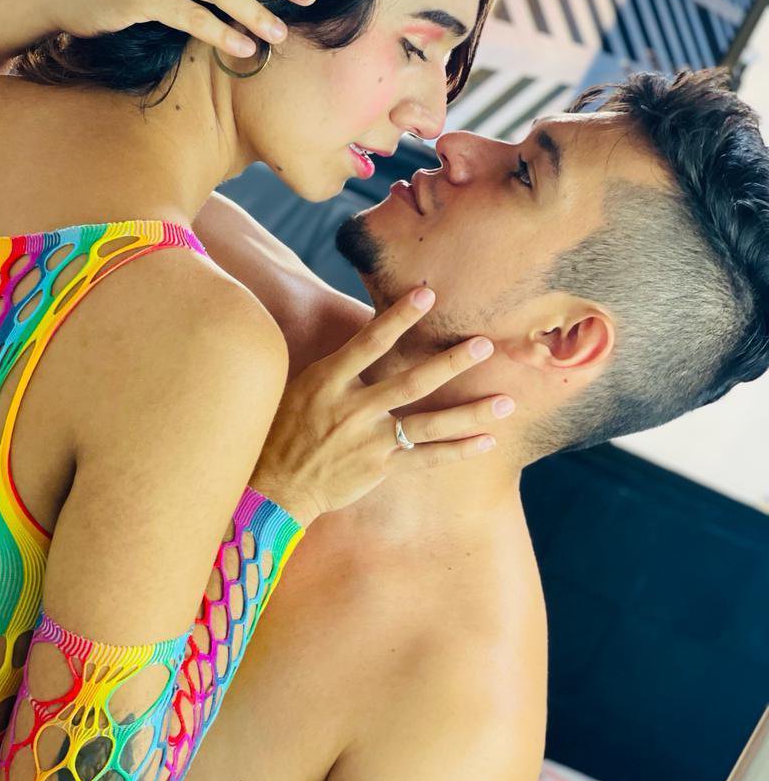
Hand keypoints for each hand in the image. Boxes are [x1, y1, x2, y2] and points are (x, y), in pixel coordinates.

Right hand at [250, 288, 511, 525]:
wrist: (274, 486)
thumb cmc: (285, 429)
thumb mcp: (301, 387)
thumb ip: (339, 366)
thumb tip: (372, 333)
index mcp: (328, 381)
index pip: (369, 342)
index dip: (399, 317)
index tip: (427, 294)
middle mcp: (352, 409)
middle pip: (411, 382)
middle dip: (450, 362)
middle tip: (484, 345)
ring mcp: (369, 441)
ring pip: (428, 423)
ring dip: (469, 412)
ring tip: (505, 401)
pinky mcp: (380, 468)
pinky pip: (426, 457)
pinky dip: (458, 450)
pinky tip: (486, 441)